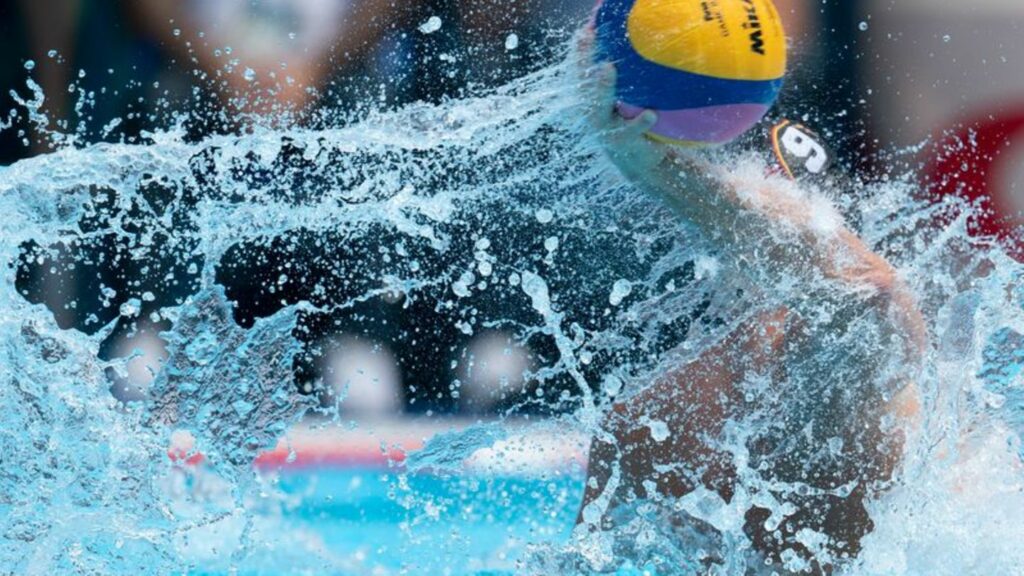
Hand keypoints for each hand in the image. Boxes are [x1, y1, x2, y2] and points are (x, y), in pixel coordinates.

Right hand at [574, 28, 666, 183]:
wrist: (640, 163)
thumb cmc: (631, 124)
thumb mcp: (623, 103)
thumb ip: (618, 85)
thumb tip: (624, 54)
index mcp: (591, 102)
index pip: (582, 73)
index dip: (581, 53)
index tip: (585, 33)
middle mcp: (592, 114)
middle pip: (584, 87)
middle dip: (583, 66)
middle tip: (588, 43)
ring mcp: (604, 129)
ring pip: (598, 108)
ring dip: (601, 88)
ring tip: (605, 68)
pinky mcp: (621, 142)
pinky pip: (630, 130)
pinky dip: (640, 122)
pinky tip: (651, 114)